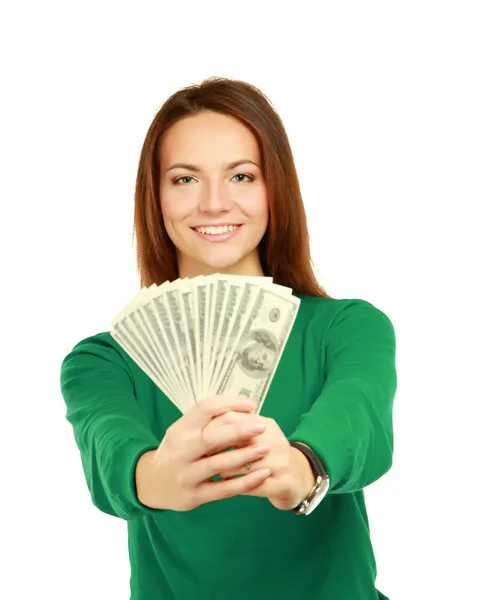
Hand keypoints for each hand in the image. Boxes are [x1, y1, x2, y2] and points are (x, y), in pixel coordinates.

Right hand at [135, 395, 272, 511]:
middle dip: (239, 430)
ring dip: (244, 456)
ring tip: (265, 448)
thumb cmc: (177, 451)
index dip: (229, 404)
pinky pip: (223, 489)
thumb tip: (240, 406)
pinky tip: (262, 475)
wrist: (152, 484)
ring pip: (218, 464)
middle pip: (211, 437)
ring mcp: (186, 475)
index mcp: (180, 430)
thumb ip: (206, 421)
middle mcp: (181, 451)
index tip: (251, 405)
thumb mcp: (183, 431)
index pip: (204, 409)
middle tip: (262, 426)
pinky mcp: (194, 496)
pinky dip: (245, 482)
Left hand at [203, 411, 315, 510]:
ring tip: (211, 470)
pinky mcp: (284, 484)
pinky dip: (236, 485)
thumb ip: (233, 428)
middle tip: (200, 454)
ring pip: (243, 464)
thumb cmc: (266, 454)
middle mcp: (276, 440)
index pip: (233, 417)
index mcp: (266, 424)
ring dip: (223, 468)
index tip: (196, 435)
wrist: (297, 479)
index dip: (211, 426)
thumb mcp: (253, 436)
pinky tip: (225, 485)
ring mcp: (282, 462)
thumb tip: (202, 424)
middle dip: (215, 447)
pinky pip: (253, 485)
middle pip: (239, 438)